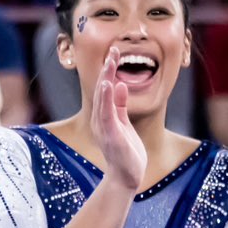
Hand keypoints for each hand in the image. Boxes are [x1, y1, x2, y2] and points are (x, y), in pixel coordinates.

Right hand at [89, 45, 144, 190]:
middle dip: (108, 69)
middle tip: (114, 50)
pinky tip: (110, 84)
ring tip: (110, 63)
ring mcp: (104, 127)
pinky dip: (107, 98)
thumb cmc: (127, 153)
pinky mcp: (111, 134)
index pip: (105, 88)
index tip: (115, 52)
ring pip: (103, 99)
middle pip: (102, 90)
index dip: (109, 70)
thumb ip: (120, 105)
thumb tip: (119, 84)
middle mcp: (100, 119)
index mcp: (104, 116)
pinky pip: (107, 112)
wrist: (126, 177)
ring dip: (106, 79)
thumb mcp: (124, 124)